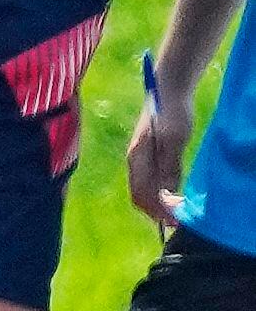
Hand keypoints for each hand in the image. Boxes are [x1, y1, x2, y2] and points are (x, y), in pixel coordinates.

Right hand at [127, 103, 193, 228]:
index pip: (141, 194)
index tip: (174, 220)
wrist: (167, 89)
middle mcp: (134, 162)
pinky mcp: (148, 156)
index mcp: (137, 159)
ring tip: (175, 213)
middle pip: (140, 196)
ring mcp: (140, 159)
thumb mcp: (175, 139)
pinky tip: (172, 195)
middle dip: (155, 212)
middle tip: (176, 221)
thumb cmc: (172, 112)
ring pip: (144, 190)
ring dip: (158, 204)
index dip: (156, 210)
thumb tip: (167, 195)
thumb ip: (169, 167)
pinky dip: (160, 193)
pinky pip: (150, 182)